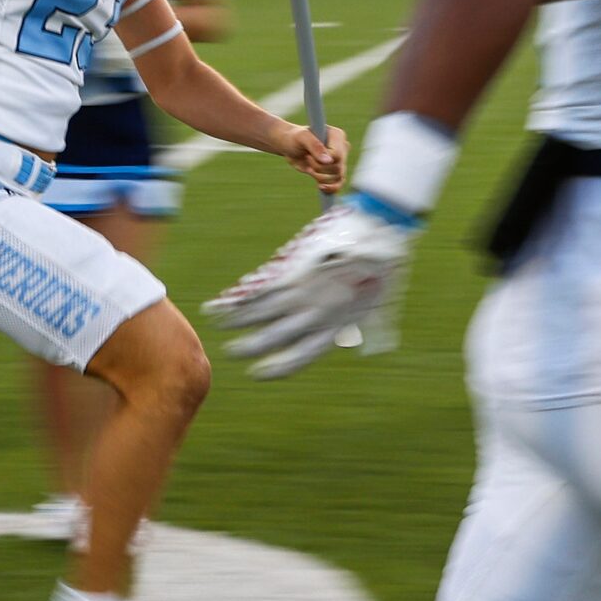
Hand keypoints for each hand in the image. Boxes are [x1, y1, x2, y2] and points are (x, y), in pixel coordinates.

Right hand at [206, 199, 413, 378]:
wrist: (379, 227)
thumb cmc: (384, 264)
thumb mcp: (380, 303)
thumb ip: (367, 328)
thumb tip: (360, 347)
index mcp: (338, 325)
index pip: (302, 355)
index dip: (279, 366)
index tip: (259, 373)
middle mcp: (316, 313)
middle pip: (275, 337)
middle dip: (250, 347)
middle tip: (232, 351)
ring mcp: (303, 291)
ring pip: (261, 313)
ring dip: (236, 320)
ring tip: (216, 323)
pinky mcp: (294, 269)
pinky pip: (259, 290)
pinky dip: (237, 298)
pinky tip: (221, 302)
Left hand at [275, 122, 349, 194]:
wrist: (290, 146)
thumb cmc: (295, 138)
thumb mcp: (302, 137)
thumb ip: (315, 146)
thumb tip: (328, 161)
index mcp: (337, 136)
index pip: (337, 155)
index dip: (322, 161)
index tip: (308, 156)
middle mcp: (342, 148)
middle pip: (338, 167)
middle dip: (319, 169)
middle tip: (306, 160)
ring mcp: (339, 161)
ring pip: (338, 177)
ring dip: (321, 177)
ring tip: (309, 168)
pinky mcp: (334, 171)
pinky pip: (339, 184)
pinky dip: (331, 188)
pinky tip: (321, 187)